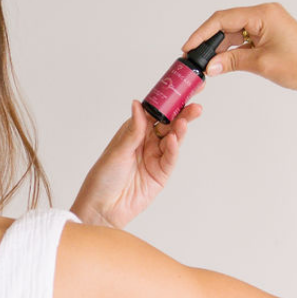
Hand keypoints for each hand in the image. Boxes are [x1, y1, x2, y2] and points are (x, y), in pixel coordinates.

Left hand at [71, 97, 202, 229]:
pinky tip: (175, 139)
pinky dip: (174, 148)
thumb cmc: (102, 179)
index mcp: (133, 132)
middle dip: (182, 113)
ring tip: (187, 118)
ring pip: (173, 139)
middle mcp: (146, 143)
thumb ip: (133, 130)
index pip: (154, 113)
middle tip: (194, 104)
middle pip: (168, 124)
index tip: (180, 89)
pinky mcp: (160, 174)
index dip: (167, 101)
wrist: (102, 208)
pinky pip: (170, 158)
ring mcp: (155, 158)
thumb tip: (138, 104)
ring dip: (181, 129)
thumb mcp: (117, 151)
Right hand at [186, 2, 296, 99]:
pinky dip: (232, 49)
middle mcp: (266, 14)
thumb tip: (209, 66)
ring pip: (235, 32)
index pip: (223, 19)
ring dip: (220, 46)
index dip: (202, 33)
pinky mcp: (271, 35)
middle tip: (193, 57)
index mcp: (264, 13)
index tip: (188, 47)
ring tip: (205, 63)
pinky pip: (245, 38)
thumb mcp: (260, 64)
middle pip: (227, 23)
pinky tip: (222, 61)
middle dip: (209, 40)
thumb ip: (231, 61)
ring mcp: (269, 24)